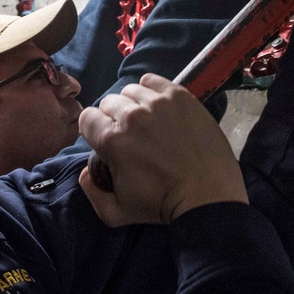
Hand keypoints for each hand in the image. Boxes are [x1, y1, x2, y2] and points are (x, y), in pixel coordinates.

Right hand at [78, 74, 247, 226]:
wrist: (208, 196)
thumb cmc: (162, 205)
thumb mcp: (116, 212)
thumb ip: (91, 191)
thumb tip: (86, 170)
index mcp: (112, 139)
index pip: (87, 118)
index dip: (95, 131)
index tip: (108, 143)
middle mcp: (131, 115)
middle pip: (109, 103)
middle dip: (114, 119)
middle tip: (132, 137)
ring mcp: (157, 103)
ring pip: (131, 91)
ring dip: (133, 104)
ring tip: (148, 122)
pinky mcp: (179, 96)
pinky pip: (153, 81)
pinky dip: (151, 90)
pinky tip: (158, 106)